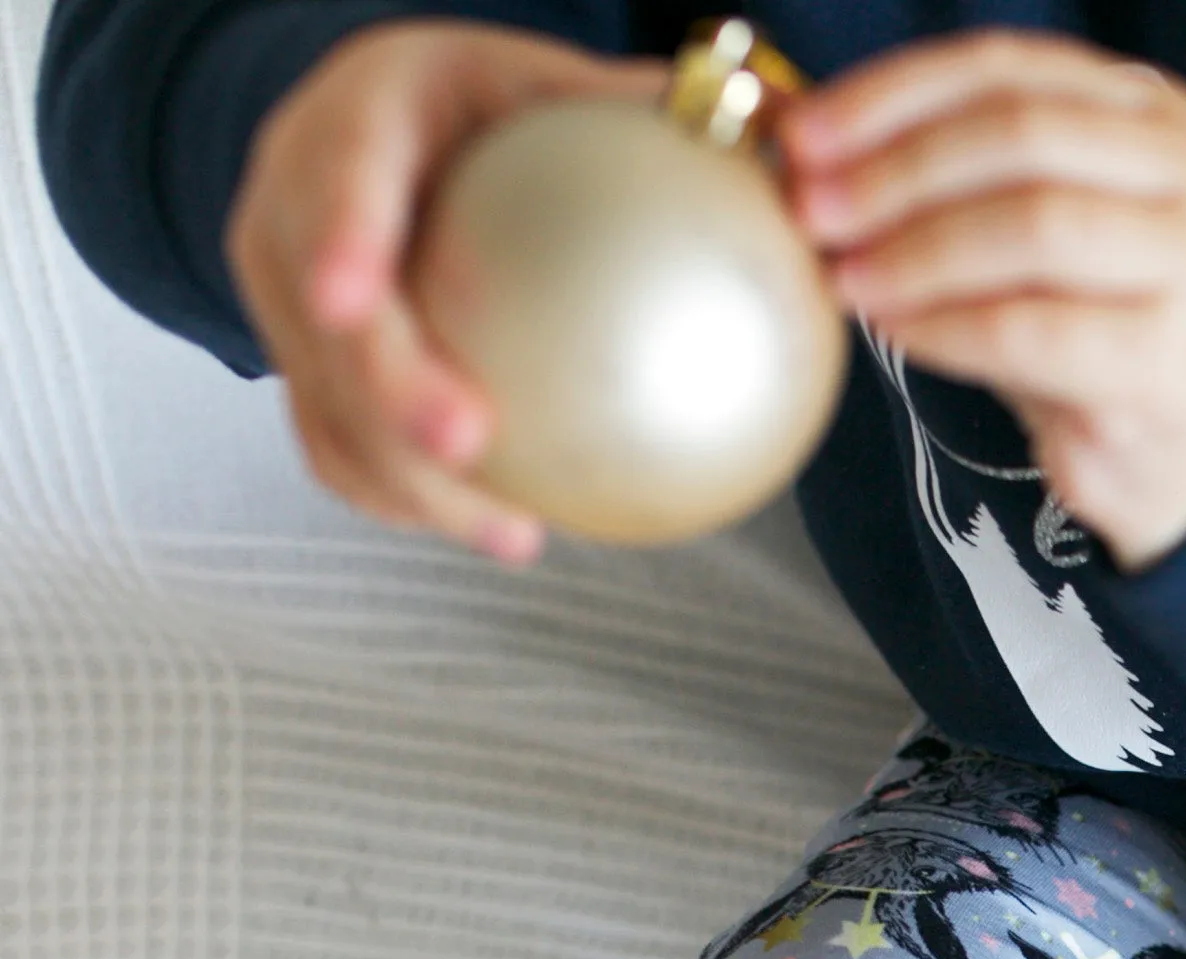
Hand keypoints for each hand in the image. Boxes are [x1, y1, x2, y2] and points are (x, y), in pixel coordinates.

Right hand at [227, 21, 664, 562]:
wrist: (378, 130)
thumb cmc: (479, 108)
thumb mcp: (546, 83)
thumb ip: (635, 113)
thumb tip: (780, 150)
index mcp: (356, 120)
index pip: (338, 174)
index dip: (336, 239)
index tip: (354, 301)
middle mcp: (294, 207)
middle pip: (322, 317)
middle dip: (383, 389)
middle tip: (467, 443)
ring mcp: (288, 297)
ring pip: (328, 403)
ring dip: (412, 480)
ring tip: (510, 530)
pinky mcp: (302, 365)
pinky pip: (344, 446)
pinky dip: (416, 499)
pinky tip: (505, 530)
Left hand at [781, 31, 1185, 572]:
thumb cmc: (1097, 332)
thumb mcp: (1033, 231)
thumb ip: (952, 177)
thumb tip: (807, 142)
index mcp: (1153, 113)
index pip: (1009, 68)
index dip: (895, 93)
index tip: (806, 133)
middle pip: (1021, 135)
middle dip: (899, 170)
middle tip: (816, 210)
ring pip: (1033, 224)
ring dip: (919, 250)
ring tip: (848, 276)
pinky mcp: (1170, 361)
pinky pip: (1032, 330)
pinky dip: (948, 328)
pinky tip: (896, 330)